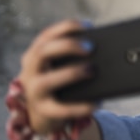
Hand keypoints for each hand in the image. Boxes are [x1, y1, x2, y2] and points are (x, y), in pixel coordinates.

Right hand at [18, 19, 96, 133]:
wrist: (44, 113)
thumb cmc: (61, 82)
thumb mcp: (62, 66)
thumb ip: (76, 57)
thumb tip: (108, 51)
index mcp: (36, 54)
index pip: (47, 35)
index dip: (66, 28)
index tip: (88, 26)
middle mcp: (31, 70)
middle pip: (43, 52)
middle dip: (67, 46)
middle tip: (91, 47)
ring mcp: (34, 91)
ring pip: (46, 81)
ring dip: (71, 73)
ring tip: (92, 71)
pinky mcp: (43, 111)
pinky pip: (60, 109)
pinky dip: (79, 106)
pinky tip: (96, 103)